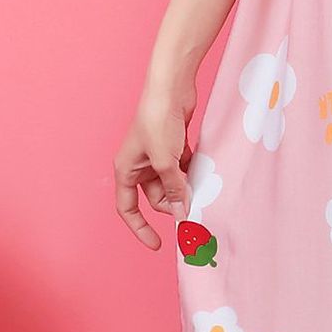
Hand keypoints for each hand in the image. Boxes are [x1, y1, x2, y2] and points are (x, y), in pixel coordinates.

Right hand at [113, 87, 194, 248]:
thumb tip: (181, 214)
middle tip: (196, 209)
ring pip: (172, 182)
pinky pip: (182, 167)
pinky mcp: (173, 144)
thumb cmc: (158, 120)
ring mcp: (157, 154)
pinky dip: (192, 172)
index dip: (140, 229)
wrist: (171, 87)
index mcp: (126, 170)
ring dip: (186, 187)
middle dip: (174, 203)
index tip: (157, 245)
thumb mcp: (165, 162)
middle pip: (156, 197)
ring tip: (203, 190)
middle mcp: (138, 164)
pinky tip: (206, 174)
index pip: (128, 209)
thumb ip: (173, 189)